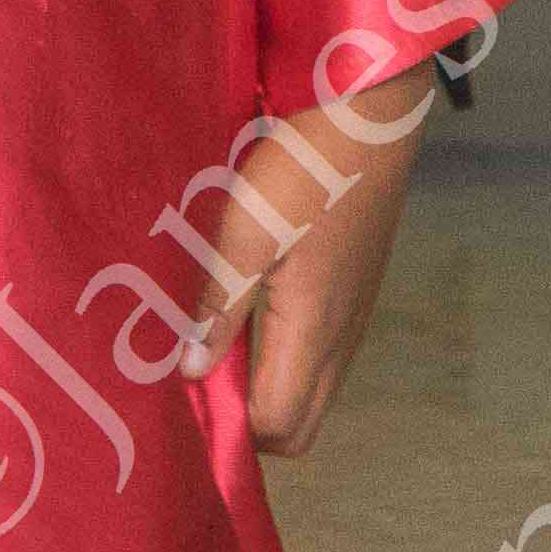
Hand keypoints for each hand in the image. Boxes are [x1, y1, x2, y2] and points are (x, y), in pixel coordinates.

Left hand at [192, 91, 430, 456]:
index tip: (185, 407)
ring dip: (266, 390)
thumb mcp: (245, 236)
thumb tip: (192, 375)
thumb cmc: (302, 173)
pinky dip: (285, 360)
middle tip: (197, 389)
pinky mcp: (354, 289)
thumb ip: (219, 309)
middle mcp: (342, 337)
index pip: (279, 427)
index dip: (232, 432)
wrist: (366, 120)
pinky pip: (322, 355)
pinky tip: (247, 315)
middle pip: (302, 425)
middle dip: (250, 426)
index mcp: (314, 333)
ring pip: (314, 390)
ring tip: (212, 352)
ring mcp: (354, 314)